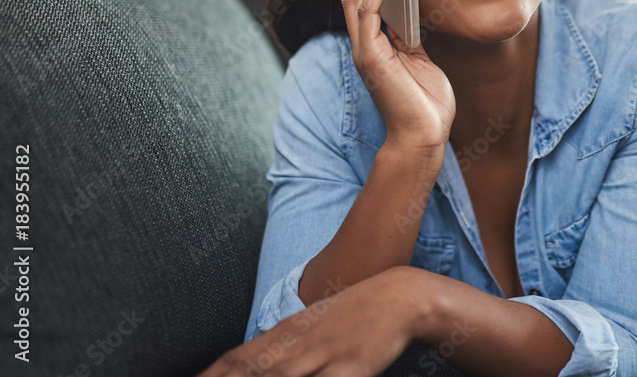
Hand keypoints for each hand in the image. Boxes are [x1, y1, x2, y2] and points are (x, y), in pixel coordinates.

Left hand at [197, 267, 424, 376]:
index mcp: (285, 333)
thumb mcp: (309, 327)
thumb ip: (278, 348)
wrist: (399, 296)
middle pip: (250, 372)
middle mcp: (298, 344)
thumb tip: (245, 364)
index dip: (209, 376)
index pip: (235, 360)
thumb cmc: (351, 317)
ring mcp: (324, 354)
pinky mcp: (352, 367)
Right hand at [341, 0, 455, 155]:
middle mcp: (364, 45)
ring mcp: (365, 51)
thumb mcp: (420, 60)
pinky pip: (370, 16)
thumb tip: (409, 13)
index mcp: (375, 44)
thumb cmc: (426, 103)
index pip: (362, 0)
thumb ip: (409, 37)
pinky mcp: (371, 58)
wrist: (425, 135)